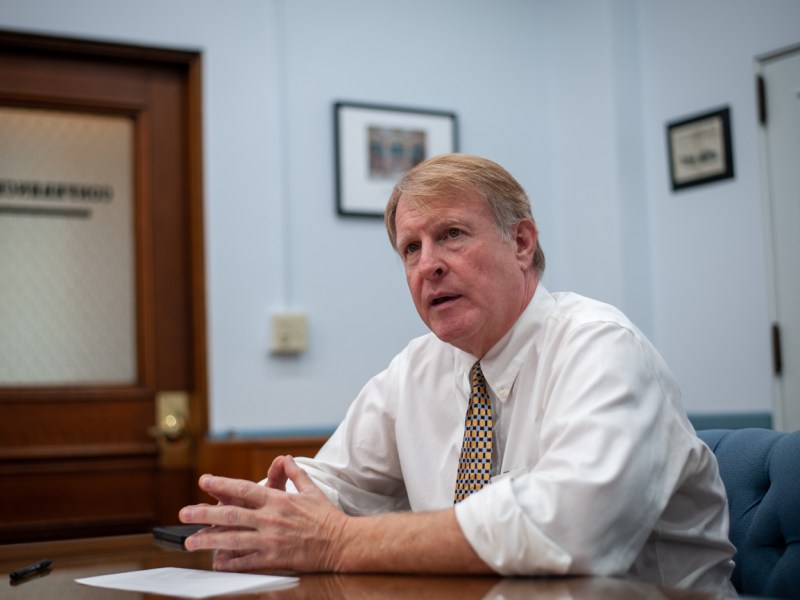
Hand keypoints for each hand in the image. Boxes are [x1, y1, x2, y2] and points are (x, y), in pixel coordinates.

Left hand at [179, 456, 347, 572]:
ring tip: (191, 541)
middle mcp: (270, 519)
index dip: (221, 484)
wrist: (341, 543)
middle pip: (230, 515)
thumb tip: (286, 459)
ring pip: (232, 540)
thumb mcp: (311, 489)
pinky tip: (216, 563)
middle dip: (203, 514)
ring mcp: (271, 540)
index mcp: (278, 500)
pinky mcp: (274, 558)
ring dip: (209, 540)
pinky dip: (230, 562)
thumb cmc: (327, 517)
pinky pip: (246, 561)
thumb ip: (295, 473)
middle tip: (184, 514)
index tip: (204, 481)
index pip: (244, 489)